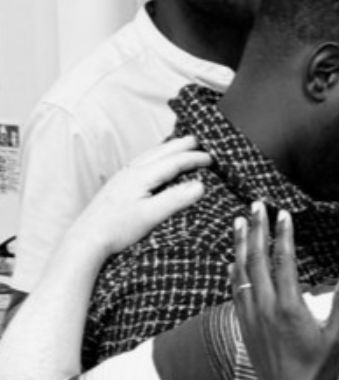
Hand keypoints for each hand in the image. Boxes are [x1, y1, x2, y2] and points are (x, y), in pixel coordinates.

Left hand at [67, 136, 210, 258]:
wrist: (86, 238)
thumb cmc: (117, 229)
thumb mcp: (151, 215)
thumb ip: (176, 199)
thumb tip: (201, 185)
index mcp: (141, 177)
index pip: (172, 162)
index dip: (193, 158)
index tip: (211, 158)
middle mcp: (131, 172)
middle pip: (159, 153)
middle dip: (179, 146)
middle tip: (197, 140)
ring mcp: (122, 178)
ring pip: (148, 156)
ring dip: (166, 150)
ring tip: (177, 146)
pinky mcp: (117, 186)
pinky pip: (141, 164)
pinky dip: (154, 158)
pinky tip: (153, 165)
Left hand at [231, 202, 338, 379]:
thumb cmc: (317, 369)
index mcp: (290, 307)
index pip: (284, 261)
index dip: (283, 235)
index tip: (283, 214)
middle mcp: (265, 307)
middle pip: (258, 260)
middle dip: (257, 230)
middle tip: (256, 205)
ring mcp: (251, 315)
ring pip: (242, 272)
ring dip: (241, 245)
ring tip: (240, 223)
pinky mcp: (244, 325)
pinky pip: (235, 291)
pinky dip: (233, 272)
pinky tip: (232, 261)